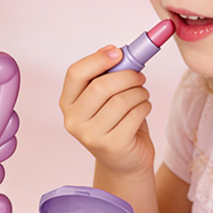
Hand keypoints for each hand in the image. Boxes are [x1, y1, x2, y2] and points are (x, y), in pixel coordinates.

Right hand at [60, 46, 155, 176]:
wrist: (124, 160)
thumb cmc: (116, 122)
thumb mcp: (106, 97)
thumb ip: (107, 74)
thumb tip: (115, 51)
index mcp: (68, 103)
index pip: (75, 74)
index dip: (97, 59)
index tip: (117, 53)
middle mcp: (73, 120)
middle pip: (100, 86)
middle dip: (127, 76)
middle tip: (139, 77)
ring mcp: (90, 136)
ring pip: (121, 101)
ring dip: (139, 92)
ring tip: (142, 95)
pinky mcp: (111, 145)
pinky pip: (134, 115)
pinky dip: (145, 107)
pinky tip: (143, 109)